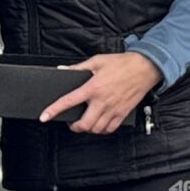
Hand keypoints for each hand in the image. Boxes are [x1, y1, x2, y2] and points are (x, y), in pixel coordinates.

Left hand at [43, 52, 163, 134]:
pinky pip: (109, 129)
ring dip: (88, 128)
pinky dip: (101, 129)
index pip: (68, 102)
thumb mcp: (97, 61)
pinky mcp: (122, 113)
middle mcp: (102, 101)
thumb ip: (78, 68)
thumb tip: (62, 70)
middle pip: (84, 124)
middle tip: (72, 121)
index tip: (44, 117)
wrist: (145, 68)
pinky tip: (99, 123)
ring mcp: (113, 109)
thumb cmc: (122, 64)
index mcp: (93, 88)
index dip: (54, 110)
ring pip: (96, 129)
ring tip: (85, 122)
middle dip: (74, 126)